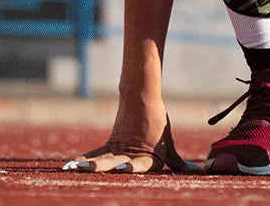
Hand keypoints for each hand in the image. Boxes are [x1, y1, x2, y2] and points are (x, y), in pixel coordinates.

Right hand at [62, 101, 198, 173]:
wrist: (141, 98)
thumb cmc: (157, 123)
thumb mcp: (169, 144)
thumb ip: (177, 162)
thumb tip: (198, 171)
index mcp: (147, 156)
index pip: (139, 164)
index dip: (132, 166)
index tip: (125, 166)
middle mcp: (129, 153)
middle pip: (114, 161)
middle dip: (103, 168)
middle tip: (91, 171)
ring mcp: (118, 147)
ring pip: (101, 158)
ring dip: (89, 165)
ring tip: (76, 170)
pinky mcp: (110, 143)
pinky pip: (95, 153)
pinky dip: (84, 160)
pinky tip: (72, 166)